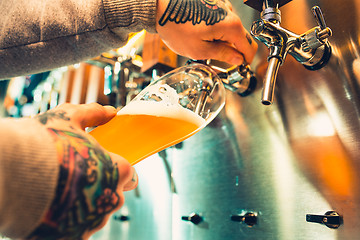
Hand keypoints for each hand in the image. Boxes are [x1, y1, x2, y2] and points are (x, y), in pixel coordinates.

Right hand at [28, 103, 137, 239]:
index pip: (130, 175)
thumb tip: (110, 111)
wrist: (10, 173)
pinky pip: (77, 231)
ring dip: (85, 206)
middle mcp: (111, 199)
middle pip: (115, 197)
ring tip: (62, 192)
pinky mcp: (72, 238)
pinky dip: (68, 223)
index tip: (104, 168)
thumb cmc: (42, 143)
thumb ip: (93, 113)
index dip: (117, 171)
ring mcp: (92, 222)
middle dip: (102, 188)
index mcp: (118, 171)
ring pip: (96, 216)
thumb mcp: (69, 118)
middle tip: (79, 178)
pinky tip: (53, 209)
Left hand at [156, 0, 257, 65]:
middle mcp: (229, 12)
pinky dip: (216, 31)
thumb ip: (222, 54)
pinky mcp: (213, 3)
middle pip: (240, 37)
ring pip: (231, 29)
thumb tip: (237, 59)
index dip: (246, 60)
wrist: (160, 8)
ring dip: (222, 40)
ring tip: (203, 46)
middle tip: (217, 60)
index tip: (241, 67)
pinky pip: (221, 20)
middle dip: (232, 50)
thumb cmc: (175, 26)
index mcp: (230, 25)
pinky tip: (201, 35)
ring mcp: (221, 5)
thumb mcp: (199, 50)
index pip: (249, 46)